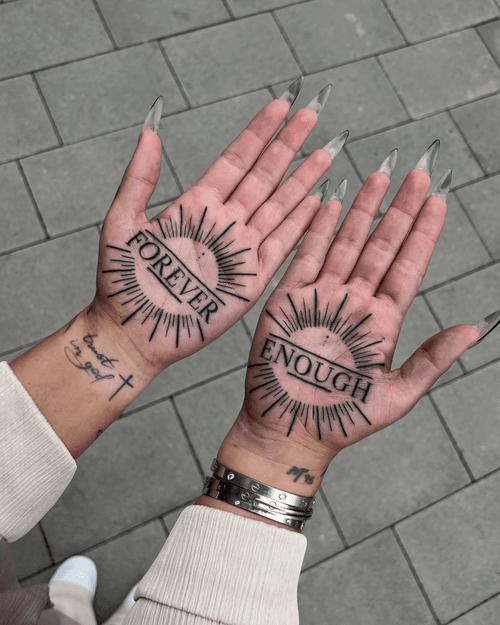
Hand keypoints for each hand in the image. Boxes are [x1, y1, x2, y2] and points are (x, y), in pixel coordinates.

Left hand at [93, 85, 345, 375]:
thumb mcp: (122, 225)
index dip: (258, 133)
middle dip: (288, 146)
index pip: (235, 160)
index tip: (280, 106)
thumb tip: (149, 132)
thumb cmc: (121, 284)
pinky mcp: (251, 282)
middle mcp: (223, 223)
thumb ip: (139, 180)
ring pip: (280, 207)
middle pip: (264, 177)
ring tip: (325, 153)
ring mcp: (241, 251)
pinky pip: (283, 247)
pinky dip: (302, 226)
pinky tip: (318, 203)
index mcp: (195, 206)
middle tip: (311, 116)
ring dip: (303, 181)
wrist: (134, 332)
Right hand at [222, 147, 479, 487]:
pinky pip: (304, 256)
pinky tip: (329, 204)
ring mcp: (322, 297)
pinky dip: (315, 229)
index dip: (423, 232)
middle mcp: (355, 302)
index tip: (437, 200)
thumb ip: (432, 359)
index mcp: (383, 322)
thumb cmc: (343, 419)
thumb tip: (476, 329)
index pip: (409, 265)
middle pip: (382, 246)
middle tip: (415, 173)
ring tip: (377, 177)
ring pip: (346, 242)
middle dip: (399, 209)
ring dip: (362, 210)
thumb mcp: (397, 394)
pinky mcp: (289, 300)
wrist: (289, 429)